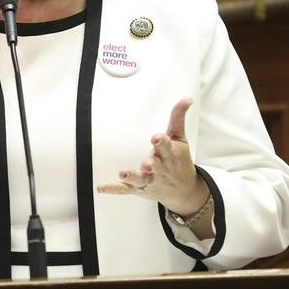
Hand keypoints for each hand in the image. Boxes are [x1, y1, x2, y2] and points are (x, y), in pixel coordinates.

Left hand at [96, 98, 209, 219]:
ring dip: (132, 176)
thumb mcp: (180, 138)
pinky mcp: (139, 189)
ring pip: (140, 179)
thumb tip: (187, 99)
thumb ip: (178, 117)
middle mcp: (160, 168)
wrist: (183, 190)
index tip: (157, 137)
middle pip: (155, 165)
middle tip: (148, 163)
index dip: (161, 142)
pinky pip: (124, 189)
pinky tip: (101, 187)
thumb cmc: (179, 160)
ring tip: (123, 173)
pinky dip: (113, 188)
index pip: (166, 146)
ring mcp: (149, 180)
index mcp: (169, 154)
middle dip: (152, 164)